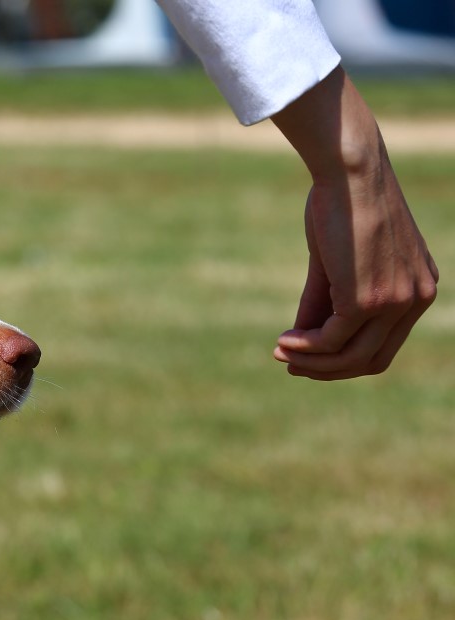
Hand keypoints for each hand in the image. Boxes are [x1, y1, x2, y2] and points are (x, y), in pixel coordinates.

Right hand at [273, 160, 437, 379]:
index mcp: (418, 288)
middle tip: (290, 362)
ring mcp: (395, 302)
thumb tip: (301, 339)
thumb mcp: (335, 262)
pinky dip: (305, 346)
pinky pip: (332, 340)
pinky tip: (284, 339)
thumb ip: (324, 302)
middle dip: (327, 368)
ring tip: (281, 352)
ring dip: (312, 361)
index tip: (306, 353)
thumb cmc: (342, 204)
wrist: (349, 171)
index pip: (384, 343)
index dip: (343, 357)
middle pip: (371, 360)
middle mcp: (416, 299)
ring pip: (352, 357)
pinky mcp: (368, 300)